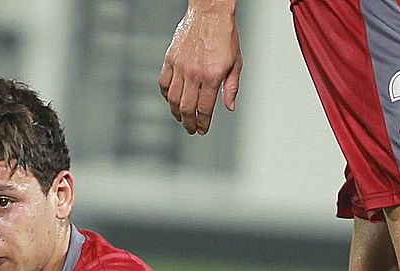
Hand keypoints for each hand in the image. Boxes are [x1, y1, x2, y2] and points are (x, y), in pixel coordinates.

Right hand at [158, 1, 242, 134]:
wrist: (210, 13)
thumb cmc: (225, 35)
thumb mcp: (236, 62)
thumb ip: (232, 87)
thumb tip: (229, 106)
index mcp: (212, 76)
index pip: (204, 109)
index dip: (203, 123)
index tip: (202, 129)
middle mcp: (194, 73)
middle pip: (186, 108)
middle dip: (189, 123)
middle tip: (191, 129)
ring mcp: (180, 66)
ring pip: (172, 98)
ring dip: (176, 112)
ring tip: (181, 118)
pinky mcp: (170, 59)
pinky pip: (163, 83)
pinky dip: (165, 95)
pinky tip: (171, 100)